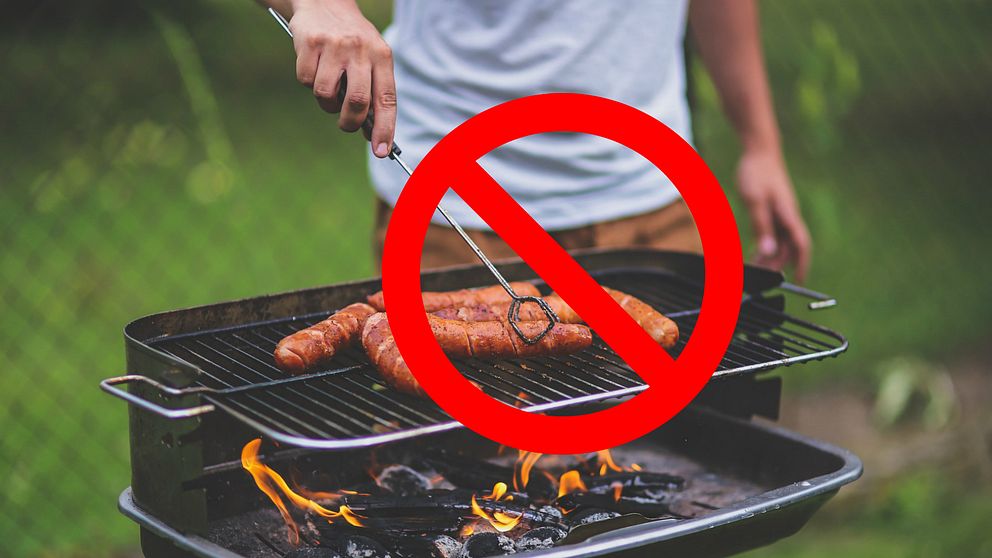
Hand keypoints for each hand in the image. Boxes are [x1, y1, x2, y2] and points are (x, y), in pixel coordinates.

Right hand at [289, 0, 395, 156]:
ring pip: (326, 95)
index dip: (385, 129)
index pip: (387, 99)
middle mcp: (361, 50)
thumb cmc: (352, 41)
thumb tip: (372, 133)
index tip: (381, 152)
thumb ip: (373, 91)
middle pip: (357, 102)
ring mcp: (335, 46)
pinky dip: (308, 82)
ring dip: (326, 103)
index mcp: (382, 56)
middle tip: (346, 125)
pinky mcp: (310, 43)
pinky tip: (314, 66)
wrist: (324, 1)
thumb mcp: (370, 58)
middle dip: (350, 122)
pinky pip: (305, 80)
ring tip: (329, 88)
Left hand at [736, 148, 811, 282]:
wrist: (759, 152)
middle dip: (778, 265)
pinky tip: (755, 253)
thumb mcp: (755, 201)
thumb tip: (768, 251)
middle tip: (760, 277)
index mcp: (788, 215)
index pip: (801, 245)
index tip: (799, 281)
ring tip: (754, 268)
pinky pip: (773, 234)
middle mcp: (789, 217)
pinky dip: (766, 245)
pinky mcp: (774, 211)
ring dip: (770, 257)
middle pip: (789, 248)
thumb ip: (761, 226)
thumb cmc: (757, 173)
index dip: (802, 264)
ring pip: (780, 242)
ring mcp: (782, 214)